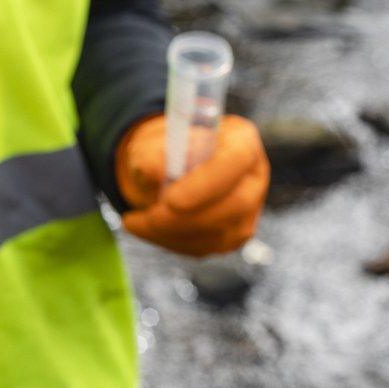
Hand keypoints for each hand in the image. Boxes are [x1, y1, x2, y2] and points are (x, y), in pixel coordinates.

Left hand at [116, 114, 269, 256]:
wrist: (166, 168)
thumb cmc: (163, 149)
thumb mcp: (151, 142)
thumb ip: (150, 152)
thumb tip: (150, 169)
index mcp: (241, 140)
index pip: (236, 160)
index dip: (206, 183)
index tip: (170, 200)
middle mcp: (253, 177)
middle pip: (235, 205)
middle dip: (183, 218)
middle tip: (143, 219)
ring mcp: (248, 211)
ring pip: (218, 234)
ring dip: (169, 232)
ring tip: (135, 221)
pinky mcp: (232, 238)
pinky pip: (204, 247)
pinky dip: (169, 241)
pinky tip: (147, 228)